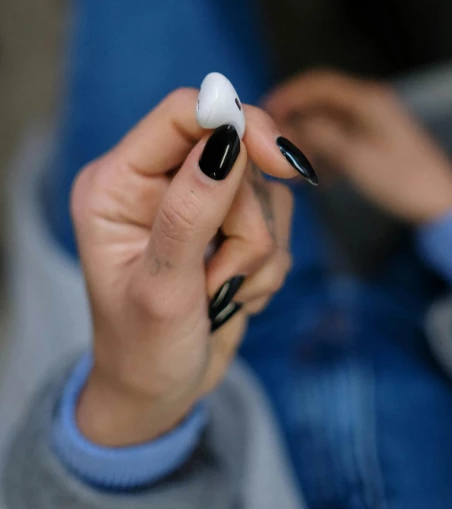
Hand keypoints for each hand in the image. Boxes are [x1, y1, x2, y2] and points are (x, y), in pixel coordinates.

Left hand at [72, 89, 295, 446]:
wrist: (159, 393)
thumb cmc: (142, 350)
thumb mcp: (162, 287)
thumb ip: (191, 211)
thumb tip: (228, 140)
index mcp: (117, 183)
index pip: (181, 115)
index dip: (235, 122)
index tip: (279, 159)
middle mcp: (156, 182)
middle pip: (235, 153)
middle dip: (244, 223)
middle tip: (221, 273)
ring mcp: (196, 202)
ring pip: (263, 192)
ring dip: (254, 252)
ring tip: (218, 292)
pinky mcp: (228, 224)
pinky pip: (277, 221)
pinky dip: (266, 266)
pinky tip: (233, 294)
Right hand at [265, 69, 451, 223]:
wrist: (442, 204)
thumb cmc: (404, 180)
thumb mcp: (356, 157)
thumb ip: (320, 136)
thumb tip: (288, 126)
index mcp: (366, 100)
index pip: (317, 83)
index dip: (287, 95)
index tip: (264, 114)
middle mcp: (368, 105)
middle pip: (320, 104)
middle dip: (294, 123)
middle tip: (271, 146)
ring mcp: (372, 124)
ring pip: (327, 124)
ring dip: (307, 142)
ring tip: (290, 167)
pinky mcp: (374, 143)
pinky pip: (339, 140)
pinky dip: (323, 153)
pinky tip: (315, 176)